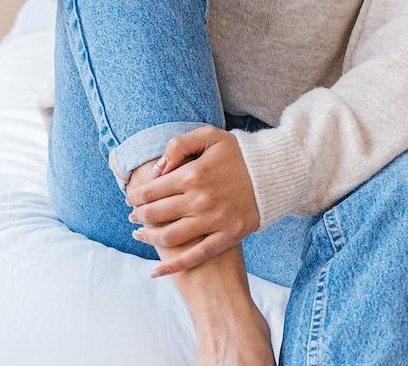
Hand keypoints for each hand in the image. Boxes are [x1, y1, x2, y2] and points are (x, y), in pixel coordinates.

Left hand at [126, 126, 260, 276]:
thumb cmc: (240, 153)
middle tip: (133, 216)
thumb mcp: (210, 136)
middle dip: (138, 216)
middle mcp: (200, 199)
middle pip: (156, 214)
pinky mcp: (227, 236)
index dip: (136, 196)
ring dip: (149, 238)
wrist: (276, 173)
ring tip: (141, 234)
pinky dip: (173, 267)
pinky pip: (195, 257)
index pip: (151, 191)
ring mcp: (214, 220)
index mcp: (193, 173)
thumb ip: (180, 145)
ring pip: (169, 237)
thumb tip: (158, 169)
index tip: (132, 198)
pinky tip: (156, 271)